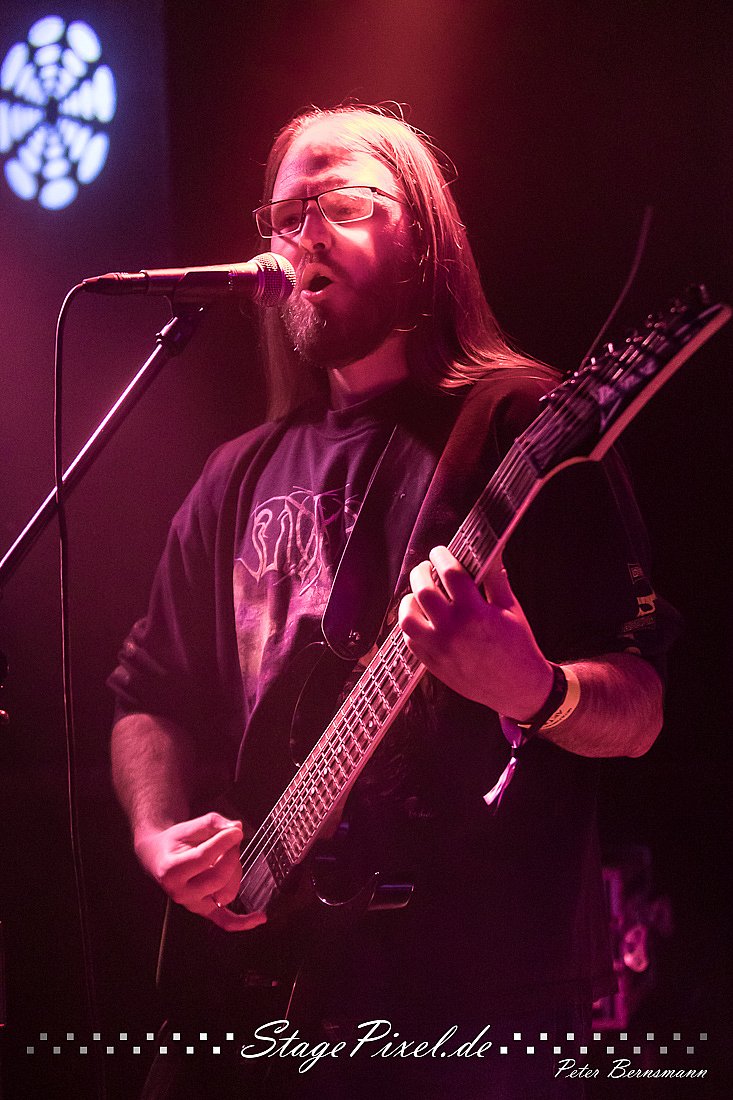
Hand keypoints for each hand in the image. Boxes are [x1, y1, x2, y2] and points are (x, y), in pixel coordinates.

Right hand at [134, 812, 266, 931]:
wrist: (159, 857)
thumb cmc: (174, 843)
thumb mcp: (188, 826)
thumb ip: (212, 823)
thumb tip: (236, 827)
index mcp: (172, 871)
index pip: (204, 858)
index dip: (224, 841)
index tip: (236, 830)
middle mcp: (180, 892)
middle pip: (218, 878)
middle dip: (232, 855)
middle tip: (233, 839)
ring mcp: (193, 904)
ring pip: (227, 894)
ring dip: (236, 872)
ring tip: (228, 855)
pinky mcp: (204, 909)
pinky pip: (224, 920)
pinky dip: (242, 922)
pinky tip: (259, 917)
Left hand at [398, 546, 553, 719]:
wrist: (518, 688)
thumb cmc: (518, 647)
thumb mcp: (511, 609)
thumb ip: (496, 578)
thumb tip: (489, 553)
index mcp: (475, 612)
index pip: (449, 573)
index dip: (441, 556)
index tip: (439, 552)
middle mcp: (453, 630)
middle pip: (423, 591)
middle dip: (421, 573)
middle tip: (426, 568)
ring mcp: (440, 649)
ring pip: (408, 617)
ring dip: (409, 600)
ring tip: (418, 594)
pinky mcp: (433, 664)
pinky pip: (410, 640)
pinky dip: (411, 625)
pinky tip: (421, 617)